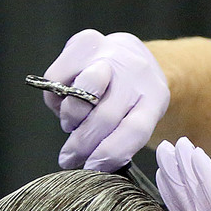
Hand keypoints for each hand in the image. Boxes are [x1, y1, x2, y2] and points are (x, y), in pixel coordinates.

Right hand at [42, 29, 169, 170]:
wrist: (130, 57)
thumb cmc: (130, 99)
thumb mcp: (137, 119)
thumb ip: (121, 138)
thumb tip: (89, 163)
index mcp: (155, 97)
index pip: (134, 130)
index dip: (110, 153)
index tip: (91, 169)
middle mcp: (136, 73)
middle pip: (105, 117)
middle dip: (82, 144)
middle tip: (70, 159)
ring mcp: (111, 53)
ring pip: (78, 96)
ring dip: (70, 119)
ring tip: (71, 125)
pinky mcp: (85, 42)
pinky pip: (57, 79)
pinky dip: (56, 98)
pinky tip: (65, 100)